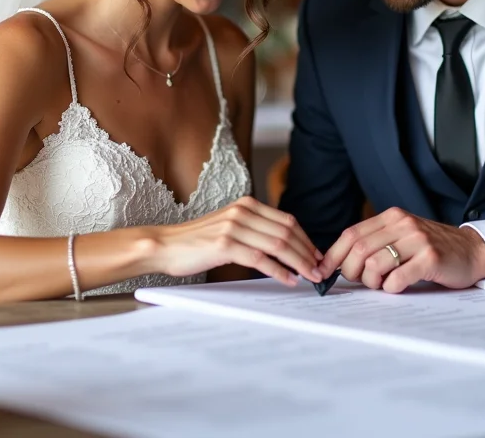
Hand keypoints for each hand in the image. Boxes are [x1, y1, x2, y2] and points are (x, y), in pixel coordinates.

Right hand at [150, 197, 322, 285]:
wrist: (164, 245)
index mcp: (246, 205)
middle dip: (307, 252)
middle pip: (287, 232)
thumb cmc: (196, 241)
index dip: (306, 239)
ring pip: (278, 244)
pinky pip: (261, 259)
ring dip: (298, 263)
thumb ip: (253, 230)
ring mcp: (234, 227)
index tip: (316, 256)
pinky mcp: (225, 245)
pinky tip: (288, 279)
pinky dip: (279, 271)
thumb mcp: (228, 227)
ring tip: (310, 277)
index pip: (287, 220)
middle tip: (319, 270)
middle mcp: (243, 212)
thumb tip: (281, 246)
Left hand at [317, 208, 484, 292]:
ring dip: (372, 282)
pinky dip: (390, 288)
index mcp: (391, 217)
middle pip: (358, 250)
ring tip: (383, 283)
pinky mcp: (431, 259)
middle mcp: (403, 224)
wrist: (473, 251)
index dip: (333, 256)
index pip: (351, 234)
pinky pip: (397, 279)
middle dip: (351, 272)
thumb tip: (337, 262)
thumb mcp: (402, 236)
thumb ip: (375, 242)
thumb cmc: (432, 249)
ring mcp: (418, 240)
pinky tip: (399, 286)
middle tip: (361, 281)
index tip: (322, 272)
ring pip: (374, 264)